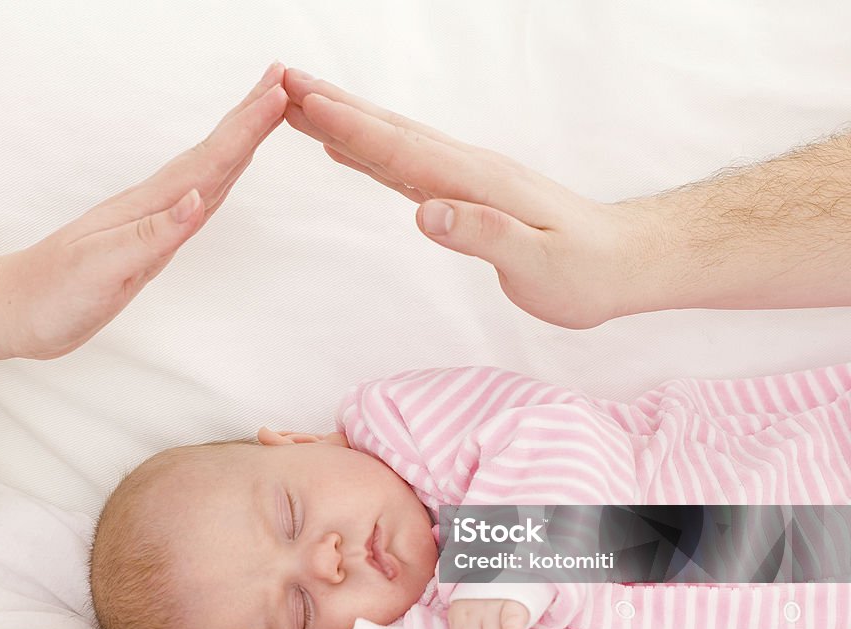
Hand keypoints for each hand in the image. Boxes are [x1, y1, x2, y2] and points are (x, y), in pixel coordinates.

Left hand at [0, 64, 287, 358]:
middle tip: (282, 83)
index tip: (278, 94)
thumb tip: (197, 199)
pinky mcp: (150, 242)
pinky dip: (218, 181)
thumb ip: (154, 233)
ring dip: (238, 144)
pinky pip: (196, 203)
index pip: (208, 161)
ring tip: (265, 115)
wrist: (17, 311)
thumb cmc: (53, 292)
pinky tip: (224, 176)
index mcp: (148, 208)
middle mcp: (154, 207)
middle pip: (212, 155)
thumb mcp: (104, 266)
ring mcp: (153, 222)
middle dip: (249, 120)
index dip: (246, 129)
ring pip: (208, 174)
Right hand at [283, 68, 660, 329]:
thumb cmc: (585, 270)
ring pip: (392, 141)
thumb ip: (484, 235)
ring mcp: (464, 177)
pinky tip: (346, 147)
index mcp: (476, 183)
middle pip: (388, 131)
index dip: (350, 126)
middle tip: (281, 82)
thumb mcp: (539, 263)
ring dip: (345, 120)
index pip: (402, 150)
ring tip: (298, 103)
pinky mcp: (464, 193)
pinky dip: (368, 150)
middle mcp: (466, 169)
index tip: (302, 100)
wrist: (623, 262)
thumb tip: (425, 212)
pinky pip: (404, 165)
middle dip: (333, 106)